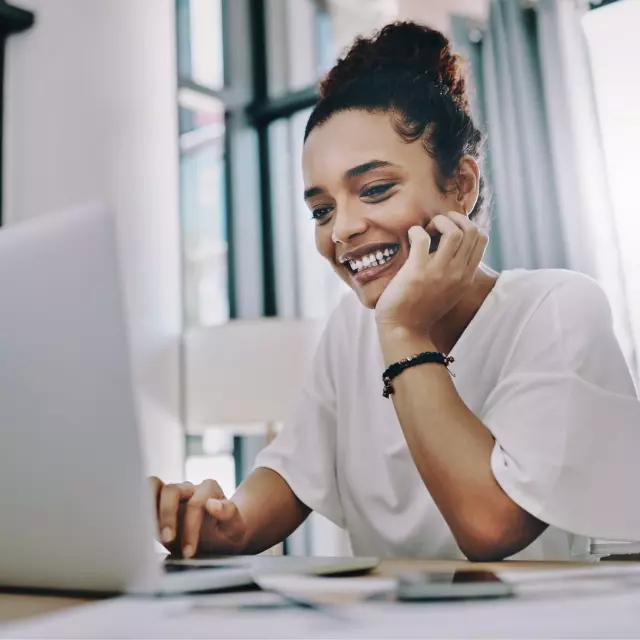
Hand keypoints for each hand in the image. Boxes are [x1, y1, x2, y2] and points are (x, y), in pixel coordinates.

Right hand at [149, 476, 247, 557]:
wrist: (221, 536)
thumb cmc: (228, 532)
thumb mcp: (236, 528)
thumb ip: (230, 514)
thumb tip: (212, 504)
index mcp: (209, 490)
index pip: (196, 503)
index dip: (191, 527)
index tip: (189, 552)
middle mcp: (189, 488)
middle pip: (172, 490)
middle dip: (168, 516)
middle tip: (168, 541)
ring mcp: (173, 493)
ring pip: (153, 485)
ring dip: (149, 507)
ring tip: (149, 530)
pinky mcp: (159, 503)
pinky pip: (145, 494)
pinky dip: (140, 506)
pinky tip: (142, 527)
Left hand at [375, 212, 487, 334]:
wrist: (403, 331)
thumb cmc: (420, 310)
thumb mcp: (449, 291)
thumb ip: (455, 272)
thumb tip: (451, 247)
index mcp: (467, 276)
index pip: (482, 238)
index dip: (465, 225)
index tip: (448, 231)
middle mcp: (458, 273)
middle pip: (471, 230)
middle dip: (453, 219)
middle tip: (436, 227)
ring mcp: (439, 272)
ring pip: (453, 231)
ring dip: (438, 222)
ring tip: (426, 231)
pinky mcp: (418, 271)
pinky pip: (423, 238)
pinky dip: (416, 231)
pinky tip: (410, 237)